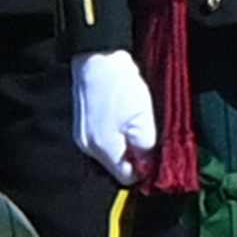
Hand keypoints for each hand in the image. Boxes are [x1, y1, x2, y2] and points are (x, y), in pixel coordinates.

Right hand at [69, 50, 159, 185]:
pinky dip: (114, 137)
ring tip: (134, 126)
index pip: (126, 178)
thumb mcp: (143, 118)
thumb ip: (146, 149)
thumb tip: (148, 167)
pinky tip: (122, 120)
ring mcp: (82, 136)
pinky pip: (102, 142)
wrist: (97, 58)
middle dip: (133, 159)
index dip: (144, 170)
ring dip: (124, 147)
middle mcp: (87, 148)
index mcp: (103, 148)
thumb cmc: (120, 86)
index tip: (155, 157)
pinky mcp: (82, 126)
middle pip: (115, 168)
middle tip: (147, 140)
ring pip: (109, 155)